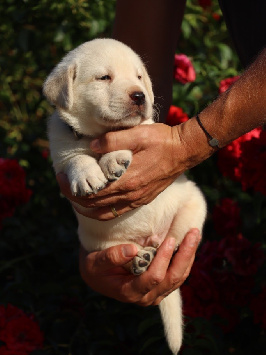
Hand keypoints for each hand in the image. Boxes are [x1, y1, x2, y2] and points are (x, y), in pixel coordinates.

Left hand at [57, 123, 187, 219]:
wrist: (185, 150)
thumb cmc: (162, 140)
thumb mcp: (137, 134)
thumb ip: (112, 140)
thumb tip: (91, 146)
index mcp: (127, 179)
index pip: (91, 192)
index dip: (71, 188)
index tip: (60, 177)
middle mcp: (130, 194)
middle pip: (94, 205)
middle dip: (74, 198)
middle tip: (63, 185)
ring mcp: (137, 199)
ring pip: (104, 213)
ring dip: (86, 208)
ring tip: (75, 198)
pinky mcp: (142, 199)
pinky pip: (117, 212)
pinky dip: (102, 212)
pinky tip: (96, 204)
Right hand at [79, 228, 200, 305]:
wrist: (98, 276)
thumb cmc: (95, 267)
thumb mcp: (95, 262)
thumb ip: (111, 257)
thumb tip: (133, 249)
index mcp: (130, 292)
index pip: (153, 278)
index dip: (163, 259)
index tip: (169, 239)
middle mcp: (147, 297)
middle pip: (172, 278)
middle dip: (184, 255)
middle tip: (192, 233)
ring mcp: (156, 293)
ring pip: (179, 277)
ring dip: (189, 255)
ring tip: (195, 234)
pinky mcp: (161, 287)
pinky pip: (178, 275)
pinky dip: (186, 259)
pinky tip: (190, 242)